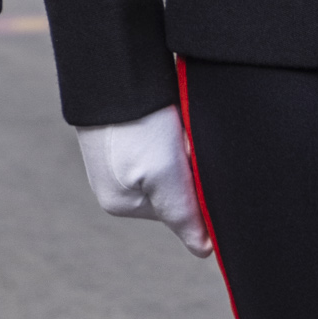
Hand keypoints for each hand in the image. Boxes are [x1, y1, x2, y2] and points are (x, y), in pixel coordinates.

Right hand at [77, 105, 211, 256]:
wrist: (112, 67)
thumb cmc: (137, 127)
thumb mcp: (164, 177)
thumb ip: (185, 216)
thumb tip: (204, 251)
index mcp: (121, 202)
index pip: (178, 208)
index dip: (193, 185)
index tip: (190, 160)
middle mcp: (116, 179)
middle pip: (174, 180)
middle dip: (187, 162)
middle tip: (183, 137)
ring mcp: (117, 147)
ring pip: (170, 153)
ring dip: (180, 138)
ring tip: (173, 120)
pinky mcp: (121, 118)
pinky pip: (159, 127)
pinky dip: (171, 119)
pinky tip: (166, 108)